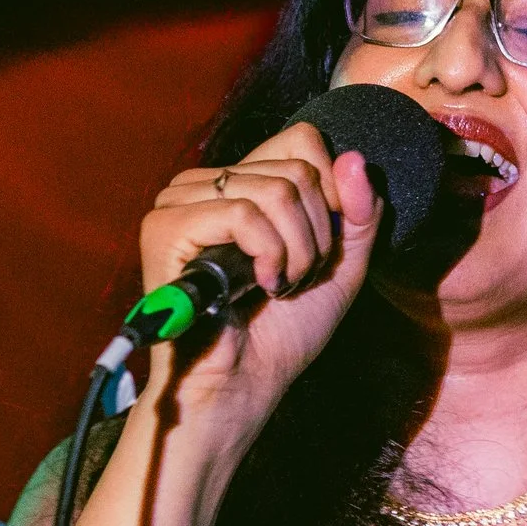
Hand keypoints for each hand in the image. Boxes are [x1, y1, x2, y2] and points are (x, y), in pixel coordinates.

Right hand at [138, 121, 385, 431]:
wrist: (246, 384)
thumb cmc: (283, 333)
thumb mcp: (341, 265)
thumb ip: (360, 212)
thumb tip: (354, 158)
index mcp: (241, 184)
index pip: (302, 141)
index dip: (332, 195)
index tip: (323, 248)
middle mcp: (207, 184)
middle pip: (296, 167)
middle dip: (317, 235)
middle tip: (295, 278)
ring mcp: (181, 201)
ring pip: (276, 189)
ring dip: (297, 252)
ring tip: (277, 286)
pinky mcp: (166, 226)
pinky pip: (245, 214)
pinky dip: (270, 256)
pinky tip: (259, 287)